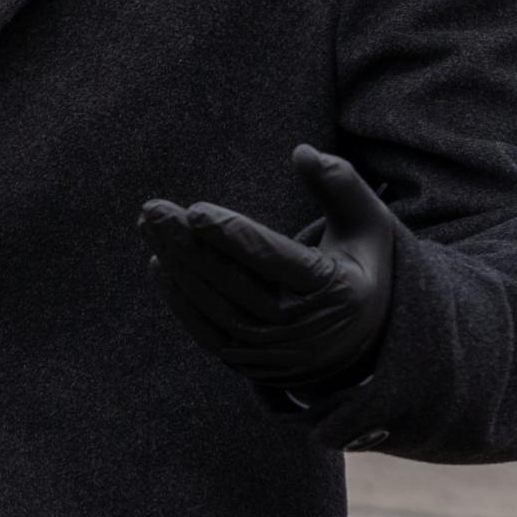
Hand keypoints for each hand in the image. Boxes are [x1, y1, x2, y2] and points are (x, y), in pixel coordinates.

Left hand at [139, 144, 396, 394]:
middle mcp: (305, 329)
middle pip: (236, 284)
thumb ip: (340, 184)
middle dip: (189, 246)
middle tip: (153, 210)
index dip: (232, 236)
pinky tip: (159, 263)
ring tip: (150, 227)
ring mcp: (276, 353)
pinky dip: (181, 301)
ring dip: (178, 266)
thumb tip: (302, 152)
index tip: (195, 210)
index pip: (275, 260)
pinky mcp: (253, 365)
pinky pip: (209, 335)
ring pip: (217, 308)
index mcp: (336, 292)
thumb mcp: (366, 224)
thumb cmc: (358, 266)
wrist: (365, 342)